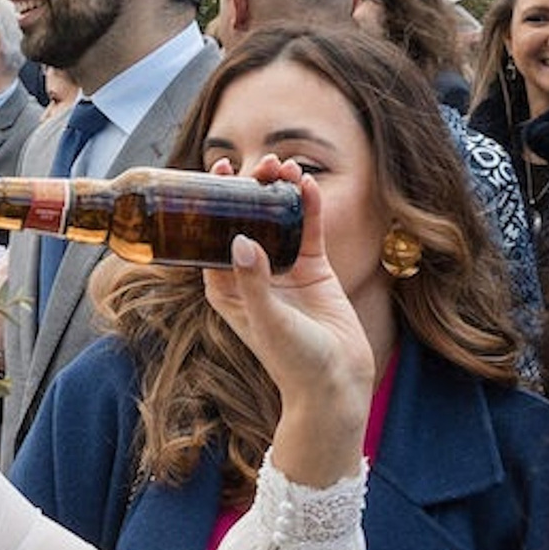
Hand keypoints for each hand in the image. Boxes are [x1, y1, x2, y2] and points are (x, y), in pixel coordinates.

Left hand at [201, 155, 372, 487]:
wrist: (336, 385)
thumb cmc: (293, 362)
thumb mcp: (267, 322)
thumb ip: (253, 282)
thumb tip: (240, 240)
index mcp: (228, 289)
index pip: (211, 238)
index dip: (213, 204)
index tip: (217, 173)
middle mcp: (253, 275)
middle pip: (245, 221)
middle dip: (248, 191)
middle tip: (255, 164)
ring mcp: (284, 271)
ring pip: (278, 220)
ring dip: (279, 193)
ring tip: (282, 166)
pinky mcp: (315, 271)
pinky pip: (309, 230)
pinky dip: (308, 207)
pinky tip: (306, 184)